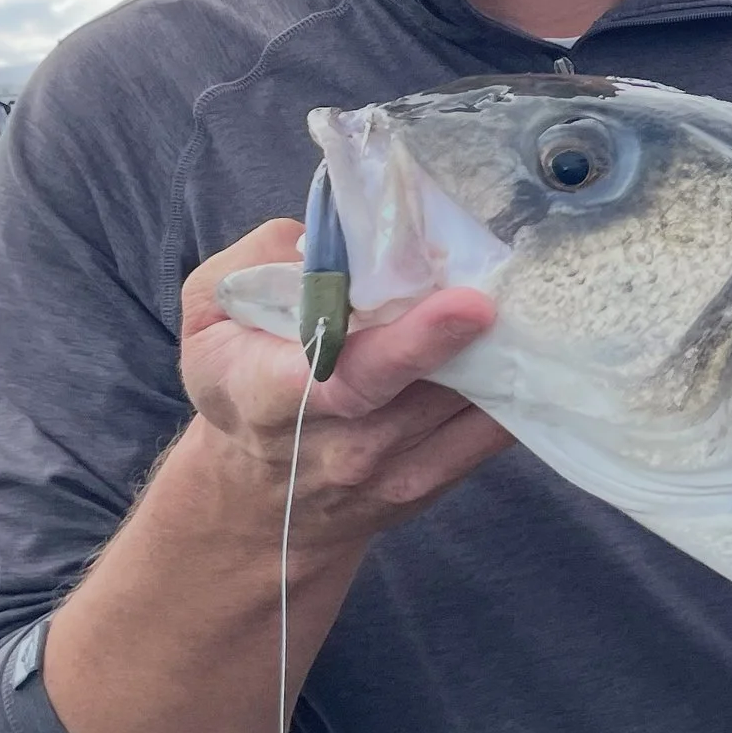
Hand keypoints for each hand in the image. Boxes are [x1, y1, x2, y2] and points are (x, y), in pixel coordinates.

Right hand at [177, 219, 512, 557]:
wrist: (257, 499)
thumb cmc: (237, 385)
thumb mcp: (212, 316)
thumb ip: (261, 261)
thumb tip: (342, 233)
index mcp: (274, 395)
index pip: (352, 374)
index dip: (415, 341)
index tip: (470, 306)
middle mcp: (342, 442)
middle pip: (427, 390)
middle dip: (476, 338)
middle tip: (511, 285)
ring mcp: (394, 471)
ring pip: (471, 406)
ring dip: (501, 353)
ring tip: (517, 302)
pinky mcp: (433, 483)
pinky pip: (492, 433)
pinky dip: (514, 388)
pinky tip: (519, 346)